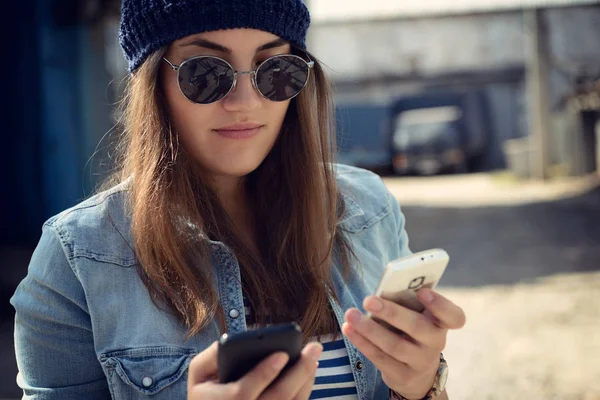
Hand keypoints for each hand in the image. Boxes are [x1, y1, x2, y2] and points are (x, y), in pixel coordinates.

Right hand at [187, 340, 322, 399]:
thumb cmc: (206, 391)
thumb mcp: (199, 373)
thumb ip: (212, 356)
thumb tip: (233, 341)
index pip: (242, 393)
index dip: (263, 374)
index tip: (282, 354)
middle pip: (276, 399)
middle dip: (299, 372)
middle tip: (312, 349)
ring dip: (306, 380)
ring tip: (313, 356)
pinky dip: (305, 390)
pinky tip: (309, 371)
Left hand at [342, 289, 465, 399]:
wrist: (417, 373)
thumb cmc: (412, 331)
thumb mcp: (417, 316)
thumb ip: (407, 302)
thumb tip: (383, 287)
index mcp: (441, 323)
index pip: (454, 316)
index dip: (440, 304)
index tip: (423, 292)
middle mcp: (435, 343)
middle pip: (417, 327)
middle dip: (391, 312)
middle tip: (369, 300)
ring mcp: (420, 362)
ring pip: (394, 345)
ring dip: (369, 329)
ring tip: (351, 314)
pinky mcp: (402, 376)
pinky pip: (380, 358)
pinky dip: (362, 342)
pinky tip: (349, 329)